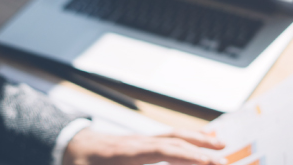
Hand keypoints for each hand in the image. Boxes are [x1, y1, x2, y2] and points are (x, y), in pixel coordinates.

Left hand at [63, 128, 225, 164]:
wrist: (72, 144)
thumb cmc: (81, 164)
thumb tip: (151, 159)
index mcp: (127, 153)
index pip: (162, 152)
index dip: (186, 156)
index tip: (209, 162)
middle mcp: (137, 142)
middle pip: (172, 141)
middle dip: (199, 149)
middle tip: (225, 158)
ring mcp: (139, 139)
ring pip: (171, 135)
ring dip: (195, 138)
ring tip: (219, 143)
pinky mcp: (140, 142)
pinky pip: (166, 138)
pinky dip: (184, 138)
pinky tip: (196, 142)